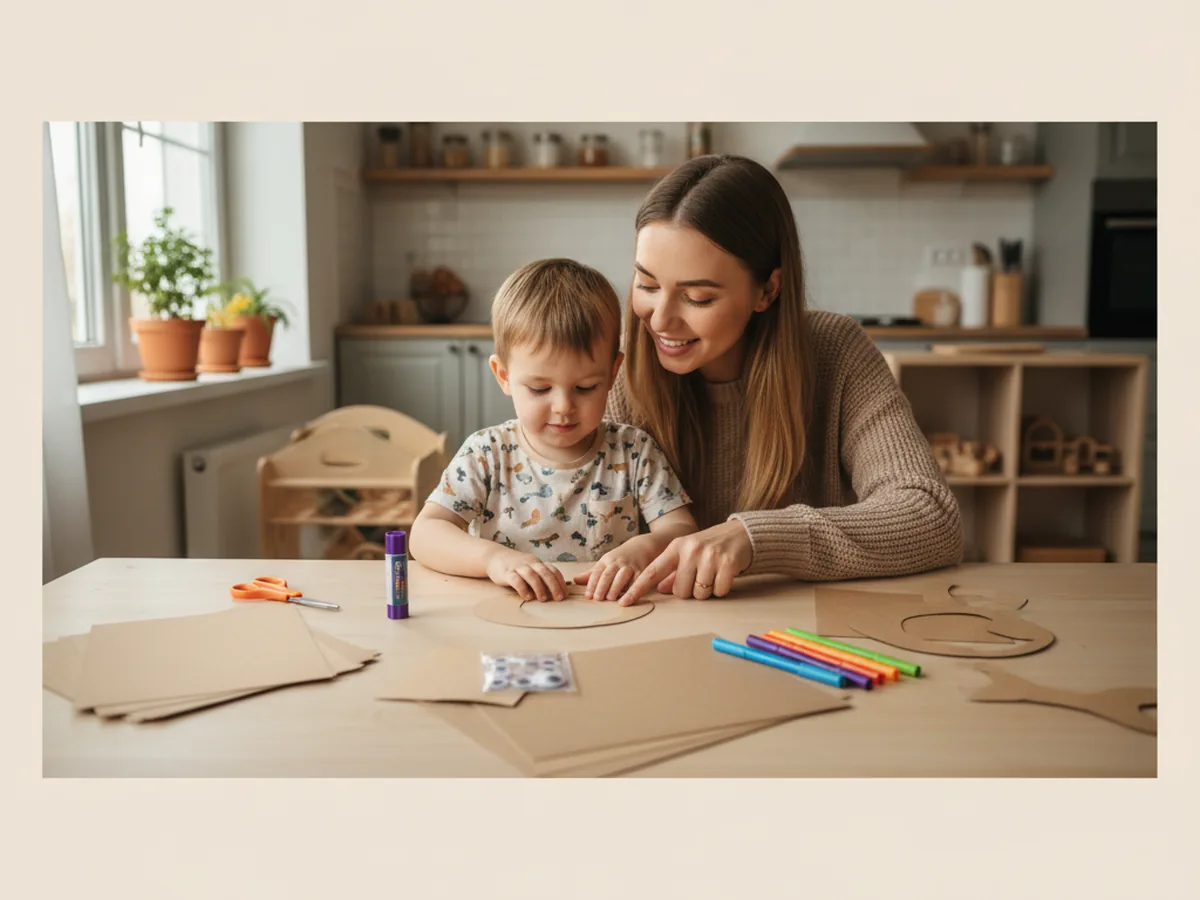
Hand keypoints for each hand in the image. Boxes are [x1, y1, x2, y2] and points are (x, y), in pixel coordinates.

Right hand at [485, 549, 567, 601]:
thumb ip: (540, 578)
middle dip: (554, 585)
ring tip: (543, 599)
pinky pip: (516, 579)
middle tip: (559, 598)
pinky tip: (527, 597)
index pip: (552, 570)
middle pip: (545, 572)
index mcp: (537, 562)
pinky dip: (522, 588)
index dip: (560, 582)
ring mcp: (518, 567)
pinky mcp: (506, 572)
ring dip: (539, 587)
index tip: (565, 594)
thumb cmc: (516, 567)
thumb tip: (554, 592)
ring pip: (531, 575)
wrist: (494, 557)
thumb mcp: (530, 569)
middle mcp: (529, 563)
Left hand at [571, 535, 660, 601]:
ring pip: (621, 577)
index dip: (592, 584)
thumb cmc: (620, 558)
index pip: (597, 572)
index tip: (588, 595)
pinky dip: (631, 589)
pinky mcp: (641, 571)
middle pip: (608, 574)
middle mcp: (617, 563)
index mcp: (606, 560)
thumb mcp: (605, 562)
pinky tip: (627, 597)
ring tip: (610, 598)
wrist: (642, 547)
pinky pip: (636, 581)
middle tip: (598, 598)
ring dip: (616, 588)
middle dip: (602, 586)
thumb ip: (591, 573)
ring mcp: (630, 567)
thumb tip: (575, 580)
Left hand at [615, 520, 752, 605]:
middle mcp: (691, 550)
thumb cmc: (709, 546)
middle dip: (689, 591)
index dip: (638, 588)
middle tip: (699, 577)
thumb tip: (661, 589)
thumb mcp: (688, 553)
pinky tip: (723, 575)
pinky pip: (718, 592)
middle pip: (680, 591)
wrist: (740, 533)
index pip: (653, 571)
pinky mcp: (728, 564)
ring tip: (712, 574)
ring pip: (699, 594)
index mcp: (676, 547)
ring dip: (706, 591)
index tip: (624, 602)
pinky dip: (721, 589)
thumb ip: (673, 570)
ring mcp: (710, 556)